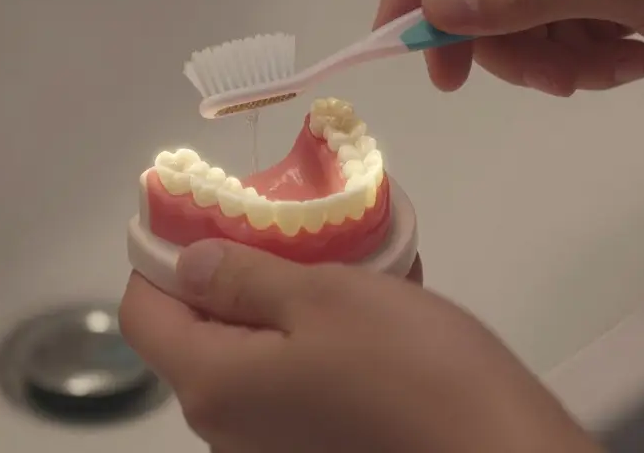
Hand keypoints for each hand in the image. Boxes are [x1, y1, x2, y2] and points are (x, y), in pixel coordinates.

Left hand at [119, 240, 601, 452]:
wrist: (499, 452)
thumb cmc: (411, 371)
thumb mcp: (323, 296)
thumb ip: (241, 277)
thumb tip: (185, 263)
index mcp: (212, 387)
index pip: (143, 314)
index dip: (161, 257)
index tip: (205, 214)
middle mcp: (226, 431)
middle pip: (197, 337)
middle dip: (233, 274)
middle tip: (285, 228)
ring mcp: (272, 449)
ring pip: (252, 357)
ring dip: (283, 302)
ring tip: (341, 259)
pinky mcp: (317, 451)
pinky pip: (293, 385)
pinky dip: (315, 340)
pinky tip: (370, 304)